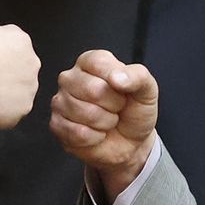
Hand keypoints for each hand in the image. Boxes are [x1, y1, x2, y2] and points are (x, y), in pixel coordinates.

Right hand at [50, 49, 158, 196]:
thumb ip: (138, 77)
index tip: (123, 90)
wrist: (131, 143)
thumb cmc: (134, 111)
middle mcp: (71, 78)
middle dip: (113, 105)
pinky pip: (78, 133)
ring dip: (105, 122)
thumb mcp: (146, 90)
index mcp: (90, 61)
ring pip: (85, 113)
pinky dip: (95, 137)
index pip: (99, 64)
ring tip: (107, 120)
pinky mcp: (57, 125)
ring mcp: (60, 101)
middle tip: (116, 108)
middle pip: (92, 89)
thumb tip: (117, 77)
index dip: (118, 82)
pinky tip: (97, 133)